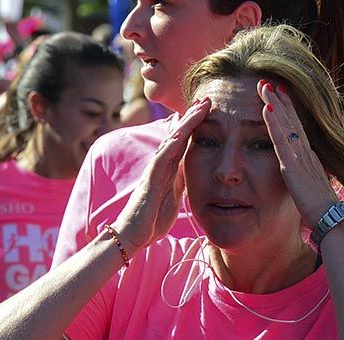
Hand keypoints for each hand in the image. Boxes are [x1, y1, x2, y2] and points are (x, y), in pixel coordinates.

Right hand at [113, 97, 210, 251]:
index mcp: (168, 170)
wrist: (133, 236)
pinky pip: (161, 159)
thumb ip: (181, 182)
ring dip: (185, 124)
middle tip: (207, 98)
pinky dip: (171, 145)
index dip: (196, 126)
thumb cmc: (152, 220)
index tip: (210, 110)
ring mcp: (154, 171)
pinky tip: (180, 133)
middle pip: (178, 135)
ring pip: (171, 141)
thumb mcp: (173, 197)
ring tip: (199, 107)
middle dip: (192, 117)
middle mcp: (160, 166)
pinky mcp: (150, 181)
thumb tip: (192, 171)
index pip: (184, 142)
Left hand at [257, 80, 339, 227]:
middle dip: (280, 99)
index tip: (278, 95)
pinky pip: (281, 140)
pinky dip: (274, 123)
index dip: (287, 110)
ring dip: (275, 104)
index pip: (296, 128)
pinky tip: (266, 109)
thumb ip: (304, 177)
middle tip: (268, 81)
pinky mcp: (293, 166)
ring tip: (264, 86)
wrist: (329, 218)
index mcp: (308, 157)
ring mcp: (300, 157)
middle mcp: (305, 152)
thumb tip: (302, 175)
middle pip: (291, 119)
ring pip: (286, 124)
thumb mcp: (309, 188)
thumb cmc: (319, 209)